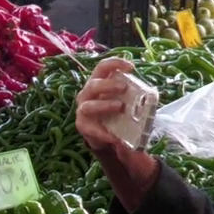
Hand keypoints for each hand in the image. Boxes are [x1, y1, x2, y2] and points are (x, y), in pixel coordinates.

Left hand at [76, 58, 161, 211]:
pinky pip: (104, 67)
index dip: (99, 133)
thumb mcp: (116, 141)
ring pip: (93, 85)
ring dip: (108, 86)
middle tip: (120, 107)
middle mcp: (83, 106)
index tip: (113, 138)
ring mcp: (89, 89)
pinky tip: (130, 67)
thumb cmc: (112, 128)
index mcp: (84, 124)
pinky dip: (116, 65)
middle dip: (103, 106)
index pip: (88, 128)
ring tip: (125, 87)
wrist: (106, 112)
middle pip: (88, 105)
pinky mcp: (98, 75)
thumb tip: (126, 148)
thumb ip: (122, 146)